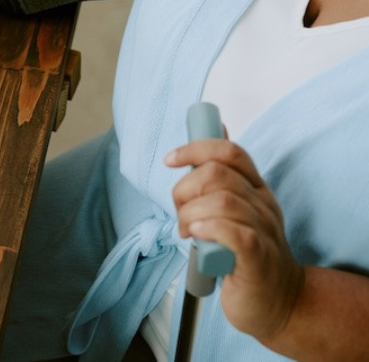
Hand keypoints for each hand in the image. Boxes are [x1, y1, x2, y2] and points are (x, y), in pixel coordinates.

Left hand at [166, 139, 304, 341]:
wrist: (279, 302)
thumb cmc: (246, 257)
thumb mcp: (234, 215)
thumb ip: (217, 188)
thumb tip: (194, 156)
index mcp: (255, 189)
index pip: (229, 152)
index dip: (196, 149)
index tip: (171, 160)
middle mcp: (262, 204)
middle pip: (217, 174)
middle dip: (185, 189)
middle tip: (180, 214)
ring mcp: (264, 230)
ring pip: (222, 201)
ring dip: (191, 213)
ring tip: (186, 231)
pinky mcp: (258, 258)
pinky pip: (234, 232)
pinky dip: (208, 229)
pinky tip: (196, 235)